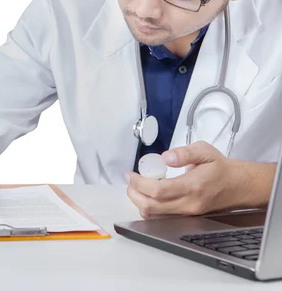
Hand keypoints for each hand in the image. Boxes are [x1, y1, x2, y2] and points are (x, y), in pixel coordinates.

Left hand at [125, 141, 245, 218]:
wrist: (239, 186)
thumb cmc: (221, 169)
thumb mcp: (204, 151)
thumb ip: (184, 152)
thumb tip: (166, 157)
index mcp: (192, 186)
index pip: (158, 191)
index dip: (139, 183)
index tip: (131, 175)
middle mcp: (189, 204)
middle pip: (151, 207)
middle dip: (134, 194)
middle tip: (131, 181)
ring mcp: (188, 214)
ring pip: (154, 216)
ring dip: (140, 202)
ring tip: (138, 187)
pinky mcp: (187, 218)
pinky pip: (162, 218)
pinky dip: (150, 208)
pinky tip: (149, 195)